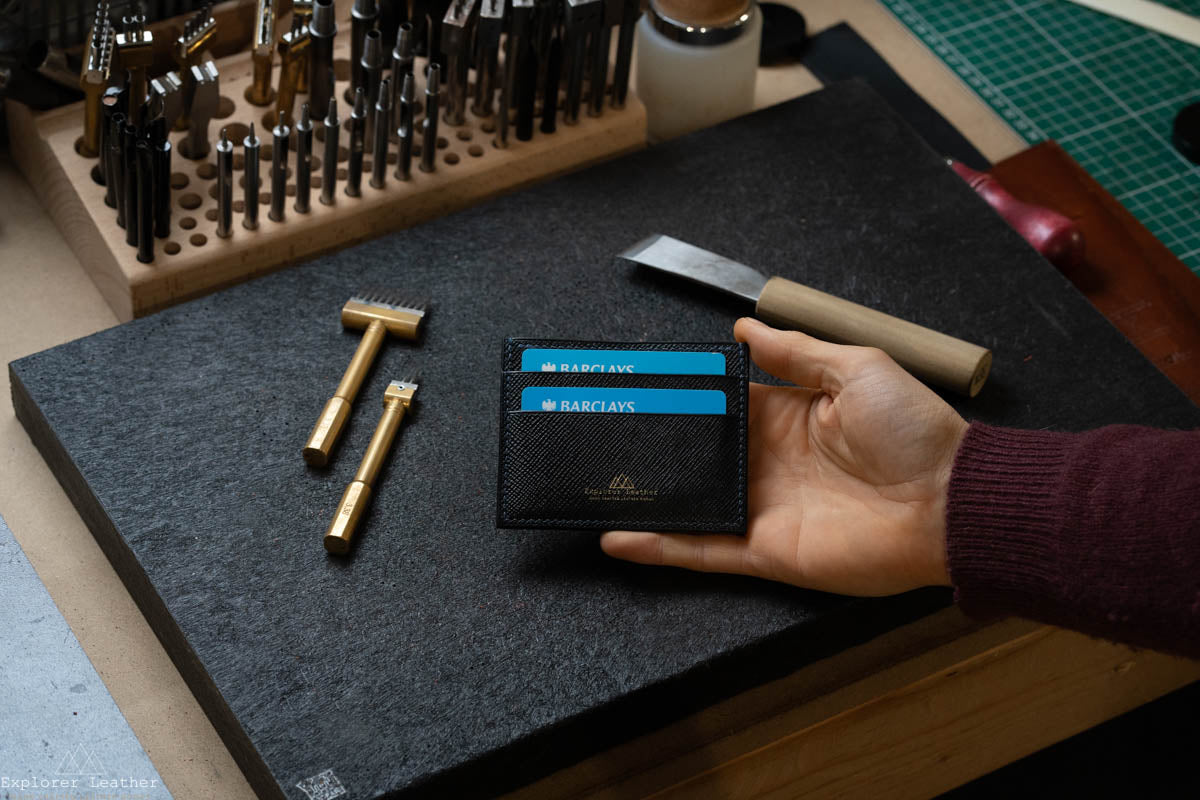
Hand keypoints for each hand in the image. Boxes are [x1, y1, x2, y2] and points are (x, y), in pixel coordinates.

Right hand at [600, 318, 966, 595]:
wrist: (950, 501)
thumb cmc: (913, 430)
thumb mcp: (856, 368)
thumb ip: (795, 351)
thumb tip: (744, 327)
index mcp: (789, 418)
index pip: (725, 405)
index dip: (687, 397)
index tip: (643, 385)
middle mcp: (769, 464)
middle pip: (700, 455)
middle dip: (655, 446)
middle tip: (602, 431)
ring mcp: (764, 509)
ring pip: (692, 504)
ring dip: (647, 497)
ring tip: (595, 484)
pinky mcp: (766, 551)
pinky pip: (704, 550)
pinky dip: (661, 547)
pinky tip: (619, 536)